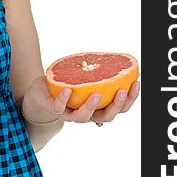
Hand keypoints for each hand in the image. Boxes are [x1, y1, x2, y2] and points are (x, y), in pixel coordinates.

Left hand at [22, 76, 139, 124]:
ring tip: (96, 94)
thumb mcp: (83, 76)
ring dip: (91, 106)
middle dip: (116, 106)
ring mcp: (69, 113)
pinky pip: (59, 108)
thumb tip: (114, 59)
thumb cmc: (66, 82)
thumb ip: (96, 71)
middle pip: (106, 117)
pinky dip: (64, 99)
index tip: (136, 83)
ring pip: (83, 117)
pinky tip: (68, 89)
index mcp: (97, 106)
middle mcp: (86, 113)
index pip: (119, 108)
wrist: (40, 91)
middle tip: (121, 91)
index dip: (130, 99)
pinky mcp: (53, 108)